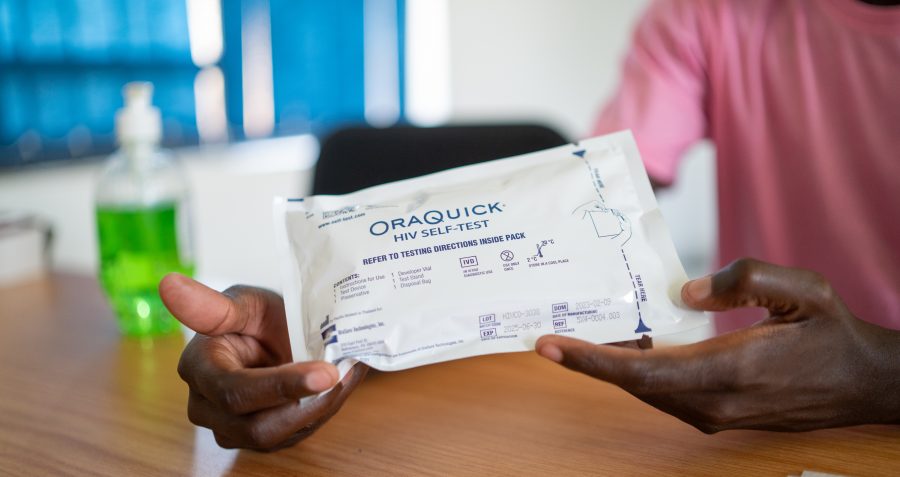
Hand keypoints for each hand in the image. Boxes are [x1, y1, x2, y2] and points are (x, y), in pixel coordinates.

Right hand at [159, 274, 366, 449]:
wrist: (280, 333)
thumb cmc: (259, 315)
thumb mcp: (243, 302)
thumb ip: (212, 305)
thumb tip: (168, 283)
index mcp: (198, 368)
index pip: (235, 391)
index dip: (281, 386)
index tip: (326, 372)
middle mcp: (207, 406)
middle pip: (257, 426)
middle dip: (307, 404)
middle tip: (344, 374)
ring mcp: (232, 428)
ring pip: (279, 436)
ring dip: (320, 408)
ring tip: (347, 374)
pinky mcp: (260, 438)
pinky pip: (293, 435)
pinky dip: (322, 411)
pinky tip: (340, 384)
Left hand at [536, 258, 899, 432]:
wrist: (865, 383)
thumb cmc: (834, 336)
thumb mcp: (804, 290)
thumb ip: (746, 279)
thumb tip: (686, 291)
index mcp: (731, 372)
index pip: (644, 373)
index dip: (592, 361)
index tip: (550, 346)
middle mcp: (714, 402)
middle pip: (634, 383)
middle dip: (588, 357)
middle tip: (549, 329)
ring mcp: (715, 414)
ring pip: (646, 389)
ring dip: (612, 362)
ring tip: (581, 329)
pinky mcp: (717, 413)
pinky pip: (664, 391)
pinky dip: (638, 368)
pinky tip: (630, 340)